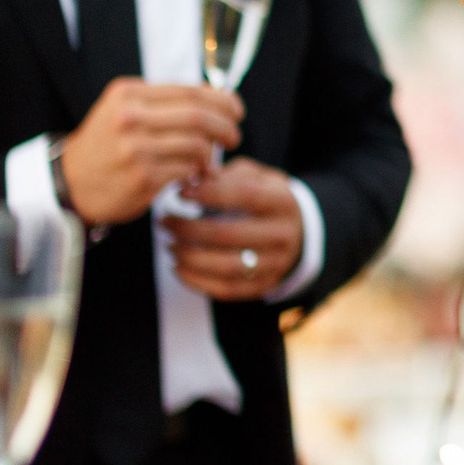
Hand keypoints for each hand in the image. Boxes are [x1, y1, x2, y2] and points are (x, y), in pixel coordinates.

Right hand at [61, 78, 243, 225]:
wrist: (69, 183)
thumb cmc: (106, 144)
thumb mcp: (124, 109)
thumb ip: (164, 101)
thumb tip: (216, 95)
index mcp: (129, 94)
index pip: (190, 92)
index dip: (222, 101)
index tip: (236, 111)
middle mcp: (130, 118)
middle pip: (199, 116)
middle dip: (225, 126)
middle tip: (233, 136)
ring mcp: (135, 149)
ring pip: (197, 145)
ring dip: (212, 154)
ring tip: (210, 160)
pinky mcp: (141, 178)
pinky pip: (186, 170)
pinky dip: (197, 172)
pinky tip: (194, 175)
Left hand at [165, 158, 303, 300]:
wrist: (298, 233)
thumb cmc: (267, 200)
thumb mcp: (256, 178)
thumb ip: (226, 174)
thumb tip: (194, 175)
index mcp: (282, 202)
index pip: (244, 195)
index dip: (209, 193)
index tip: (181, 192)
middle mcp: (282, 235)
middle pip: (228, 234)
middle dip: (188, 228)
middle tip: (165, 221)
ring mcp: (274, 264)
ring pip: (226, 266)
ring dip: (190, 257)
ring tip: (169, 244)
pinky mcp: (262, 286)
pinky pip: (226, 289)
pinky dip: (196, 281)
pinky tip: (178, 267)